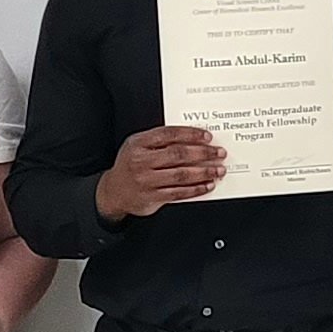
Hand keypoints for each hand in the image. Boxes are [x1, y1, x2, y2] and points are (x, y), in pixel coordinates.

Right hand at [94, 126, 224, 220]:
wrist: (114, 192)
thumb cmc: (131, 165)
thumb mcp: (138, 146)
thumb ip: (160, 141)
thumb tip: (193, 139)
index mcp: (138, 143)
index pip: (168, 134)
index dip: (190, 134)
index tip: (207, 136)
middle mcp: (141, 161)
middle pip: (178, 154)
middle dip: (203, 153)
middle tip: (219, 153)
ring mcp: (146, 180)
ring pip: (181, 175)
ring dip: (204, 172)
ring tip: (218, 170)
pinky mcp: (152, 197)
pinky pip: (179, 193)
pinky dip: (196, 189)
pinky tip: (207, 185)